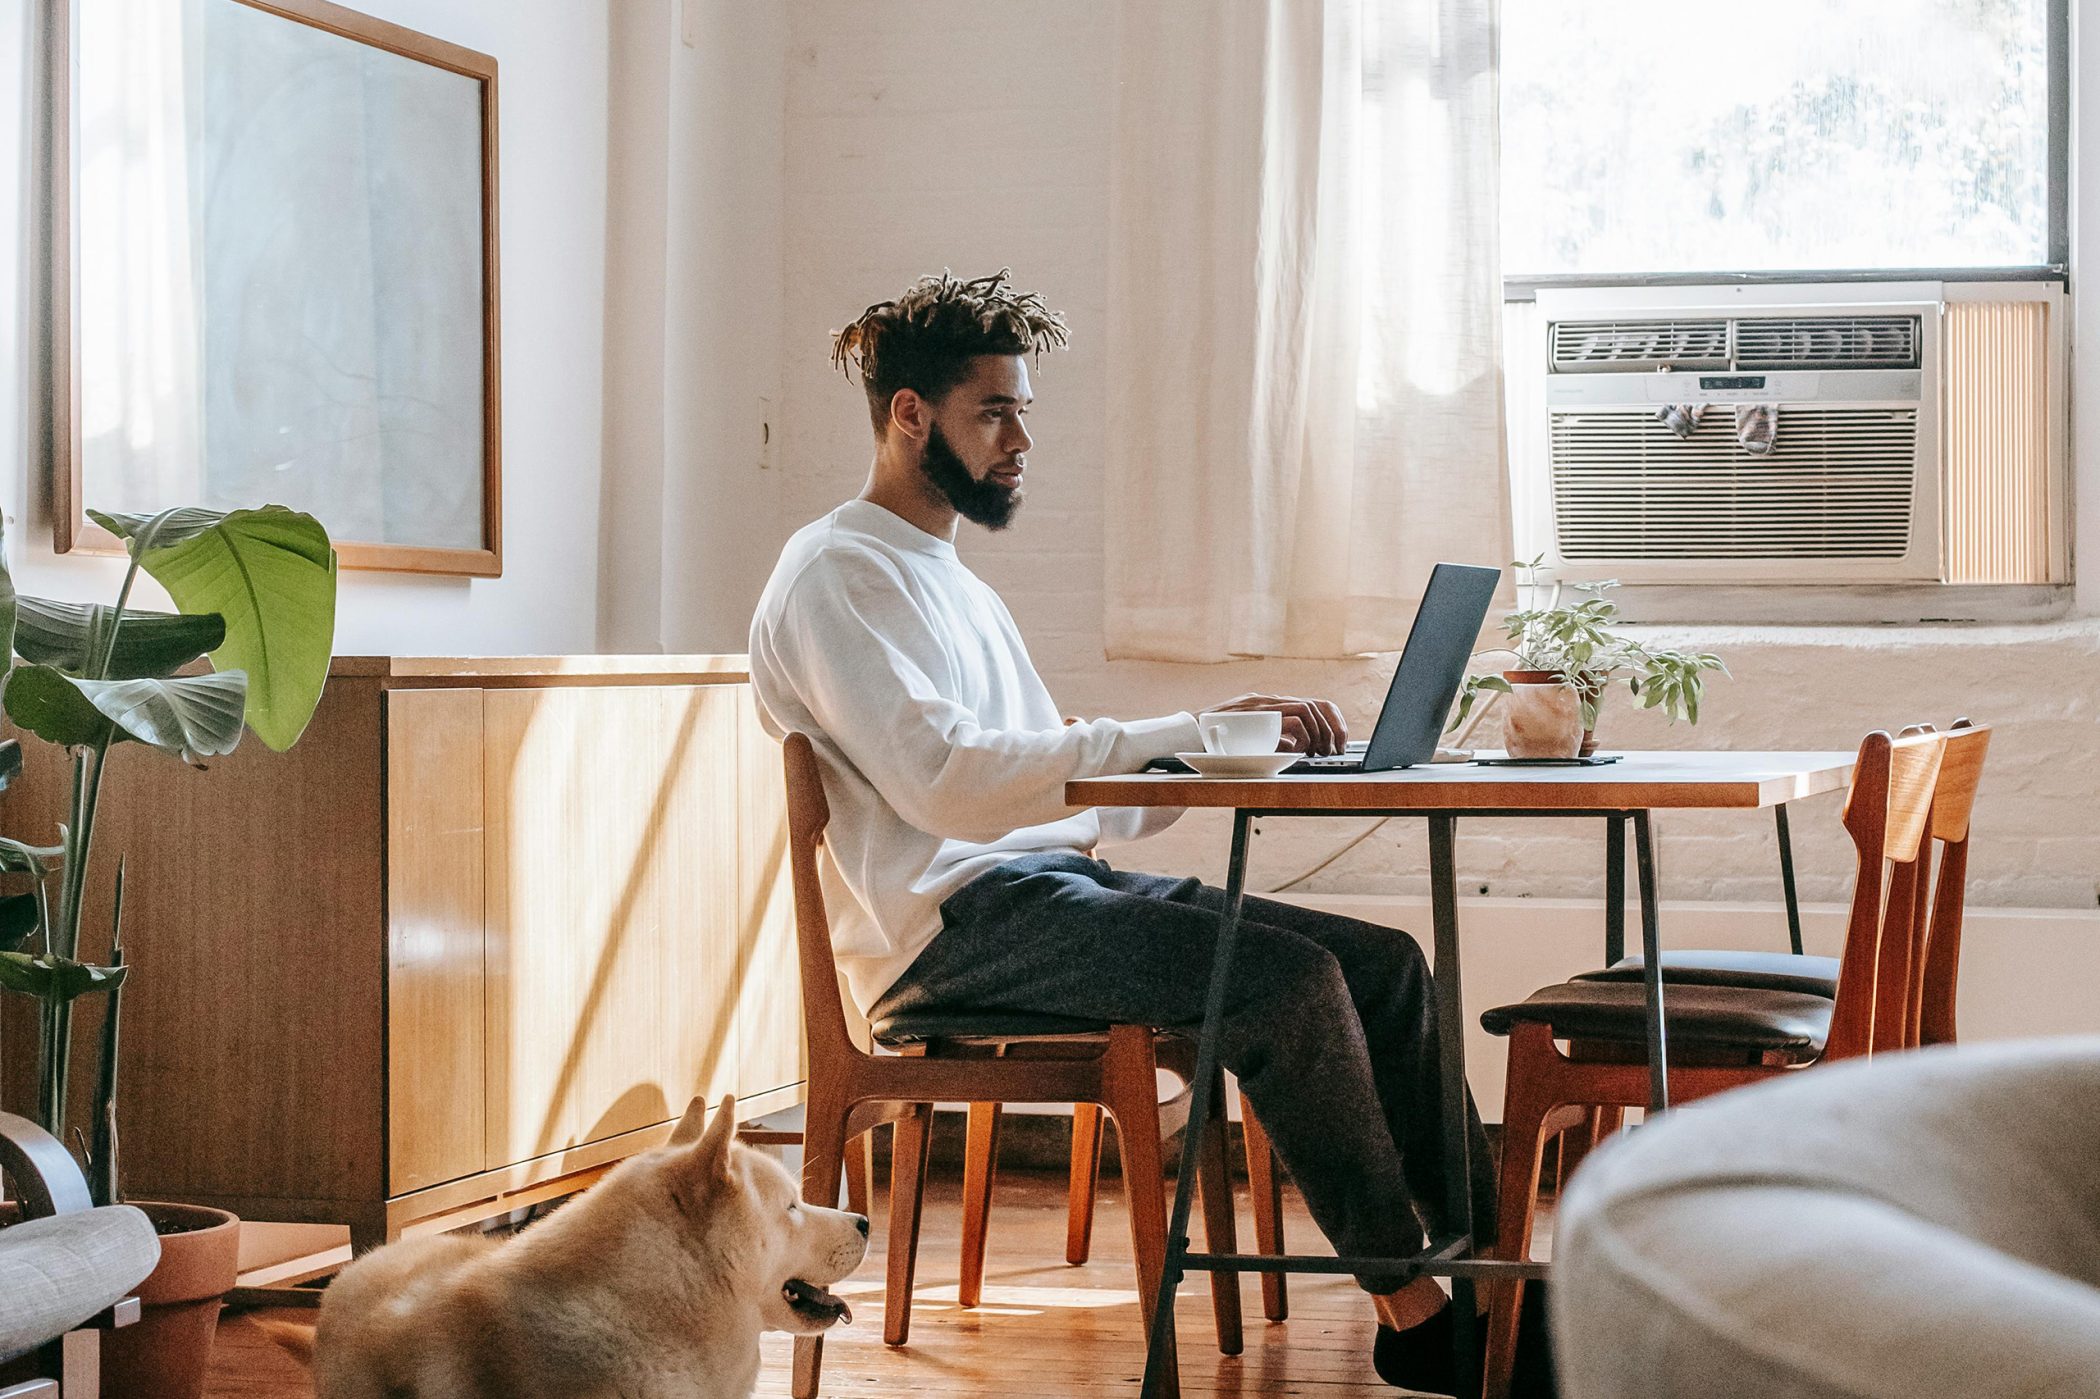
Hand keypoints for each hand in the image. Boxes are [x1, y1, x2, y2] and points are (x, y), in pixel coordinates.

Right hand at [1203, 693, 1348, 755]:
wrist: (1189, 735)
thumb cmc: (1217, 742)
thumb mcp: (1251, 739)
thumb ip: (1272, 738)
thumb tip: (1294, 746)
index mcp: (1271, 706)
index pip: (1313, 705)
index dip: (1332, 722)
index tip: (1340, 742)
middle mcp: (1269, 701)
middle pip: (1316, 704)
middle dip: (1333, 728)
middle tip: (1334, 750)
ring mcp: (1263, 706)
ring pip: (1306, 709)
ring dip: (1319, 732)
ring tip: (1318, 752)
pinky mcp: (1256, 714)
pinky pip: (1290, 719)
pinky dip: (1301, 735)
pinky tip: (1299, 750)